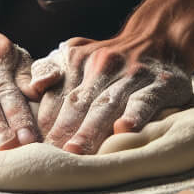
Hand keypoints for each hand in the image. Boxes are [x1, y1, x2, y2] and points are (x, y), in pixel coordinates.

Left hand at [30, 37, 193, 154]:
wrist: (159, 36)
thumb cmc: (110, 57)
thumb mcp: (77, 52)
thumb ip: (51, 70)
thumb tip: (33, 90)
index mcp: (77, 60)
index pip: (57, 96)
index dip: (44, 122)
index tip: (32, 147)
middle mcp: (102, 65)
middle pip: (79, 103)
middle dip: (62, 130)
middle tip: (49, 156)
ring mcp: (132, 74)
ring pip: (107, 104)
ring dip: (90, 128)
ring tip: (75, 151)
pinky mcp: (160, 84)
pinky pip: (145, 100)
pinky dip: (135, 114)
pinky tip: (124, 130)